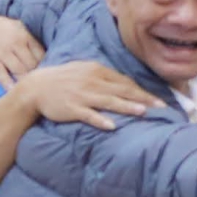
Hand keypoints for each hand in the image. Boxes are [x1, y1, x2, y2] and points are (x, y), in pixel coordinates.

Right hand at [0, 13, 43, 92]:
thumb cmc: (4, 29)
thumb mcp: (19, 27)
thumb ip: (32, 39)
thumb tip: (49, 54)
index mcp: (24, 35)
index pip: (40, 53)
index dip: (47, 64)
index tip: (49, 72)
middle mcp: (14, 44)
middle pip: (32, 64)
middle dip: (38, 74)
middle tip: (43, 84)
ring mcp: (2, 53)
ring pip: (19, 71)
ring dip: (27, 81)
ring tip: (33, 90)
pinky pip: (2, 76)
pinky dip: (9, 85)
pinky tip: (15, 92)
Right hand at [27, 61, 151, 132]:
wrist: (35, 87)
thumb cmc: (63, 80)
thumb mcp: (84, 71)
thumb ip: (104, 77)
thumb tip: (125, 84)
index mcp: (97, 70)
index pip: (125, 81)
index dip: (143, 91)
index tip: (159, 99)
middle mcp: (92, 81)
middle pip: (122, 91)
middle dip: (143, 98)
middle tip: (161, 106)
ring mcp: (81, 95)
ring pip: (109, 102)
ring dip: (127, 106)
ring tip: (143, 112)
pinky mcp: (71, 108)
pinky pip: (88, 115)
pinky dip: (100, 120)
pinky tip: (112, 126)